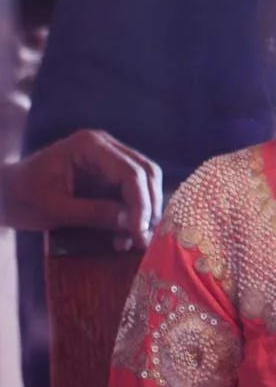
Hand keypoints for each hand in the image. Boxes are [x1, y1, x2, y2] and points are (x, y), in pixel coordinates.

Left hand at [0, 130, 162, 248]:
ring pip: (143, 180)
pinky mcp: (105, 173)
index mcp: (90, 146)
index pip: (131, 172)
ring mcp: (106, 158)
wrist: (2, 194)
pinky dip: (133, 212)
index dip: (141, 204)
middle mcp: (105, 146)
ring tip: (132, 240)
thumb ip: (95, 214)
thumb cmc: (21, 199)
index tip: (140, 236)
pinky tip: (123, 235)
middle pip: (145, 171)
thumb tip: (133, 224)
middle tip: (144, 239)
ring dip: (144, 210)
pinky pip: (129, 190)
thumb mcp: (55, 211)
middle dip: (149, 206)